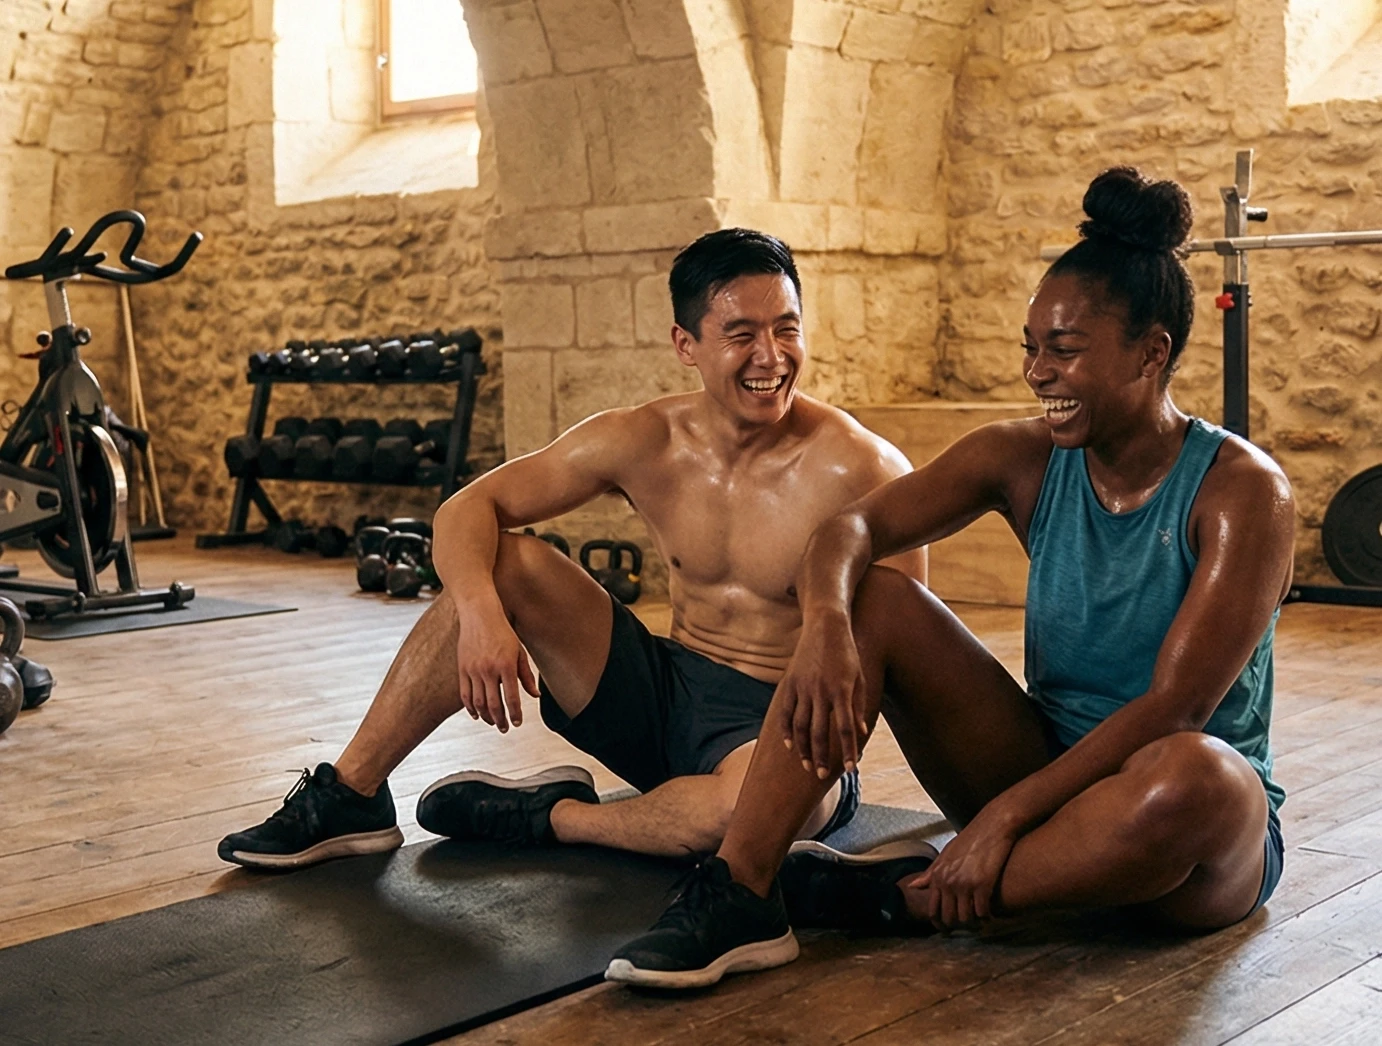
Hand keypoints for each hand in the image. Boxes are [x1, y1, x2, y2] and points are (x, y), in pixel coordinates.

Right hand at [454, 596, 537, 732]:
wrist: (479, 614)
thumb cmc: (503, 632)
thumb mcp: (519, 652)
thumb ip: (526, 675)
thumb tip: (535, 695)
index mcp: (506, 666)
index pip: (512, 698)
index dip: (515, 714)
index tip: (517, 723)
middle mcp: (489, 670)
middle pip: (494, 704)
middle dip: (500, 720)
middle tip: (505, 729)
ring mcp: (473, 670)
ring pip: (478, 703)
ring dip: (486, 717)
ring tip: (493, 722)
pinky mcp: (462, 669)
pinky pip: (465, 694)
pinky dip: (470, 708)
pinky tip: (476, 714)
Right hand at [780, 611, 869, 776]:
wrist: (825, 625)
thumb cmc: (847, 653)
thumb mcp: (860, 678)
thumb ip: (858, 706)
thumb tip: (860, 732)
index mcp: (842, 690)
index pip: (845, 728)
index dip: (847, 750)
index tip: (850, 769)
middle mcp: (821, 691)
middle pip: (819, 732)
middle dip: (821, 756)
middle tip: (822, 775)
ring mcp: (803, 687)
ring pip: (800, 725)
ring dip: (803, 748)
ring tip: (806, 766)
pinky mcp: (790, 682)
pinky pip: (786, 711)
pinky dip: (786, 730)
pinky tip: (789, 745)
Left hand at [907, 803, 1018, 930]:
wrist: (992, 826)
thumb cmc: (970, 839)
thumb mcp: (946, 854)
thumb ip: (930, 873)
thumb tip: (913, 886)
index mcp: (938, 875)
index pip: (932, 909)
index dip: (939, 924)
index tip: (946, 930)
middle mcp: (949, 881)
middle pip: (948, 917)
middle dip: (957, 927)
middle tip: (965, 929)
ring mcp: (965, 884)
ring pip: (966, 918)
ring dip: (973, 924)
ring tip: (979, 923)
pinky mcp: (983, 884)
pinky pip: (982, 912)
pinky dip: (986, 918)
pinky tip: (990, 916)